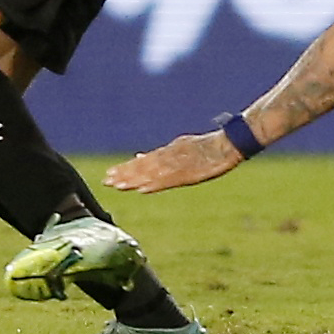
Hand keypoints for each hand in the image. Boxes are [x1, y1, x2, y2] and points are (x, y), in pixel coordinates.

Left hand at [106, 131, 242, 193]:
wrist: (227, 144)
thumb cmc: (205, 147)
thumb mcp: (178, 148)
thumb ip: (159, 155)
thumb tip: (139, 157)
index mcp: (167, 153)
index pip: (142, 163)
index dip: (125, 169)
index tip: (110, 174)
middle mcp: (169, 158)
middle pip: (143, 168)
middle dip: (124, 175)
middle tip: (106, 181)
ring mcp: (178, 165)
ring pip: (152, 174)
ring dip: (134, 180)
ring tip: (118, 185)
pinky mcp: (189, 173)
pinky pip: (169, 181)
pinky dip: (155, 185)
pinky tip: (143, 190)